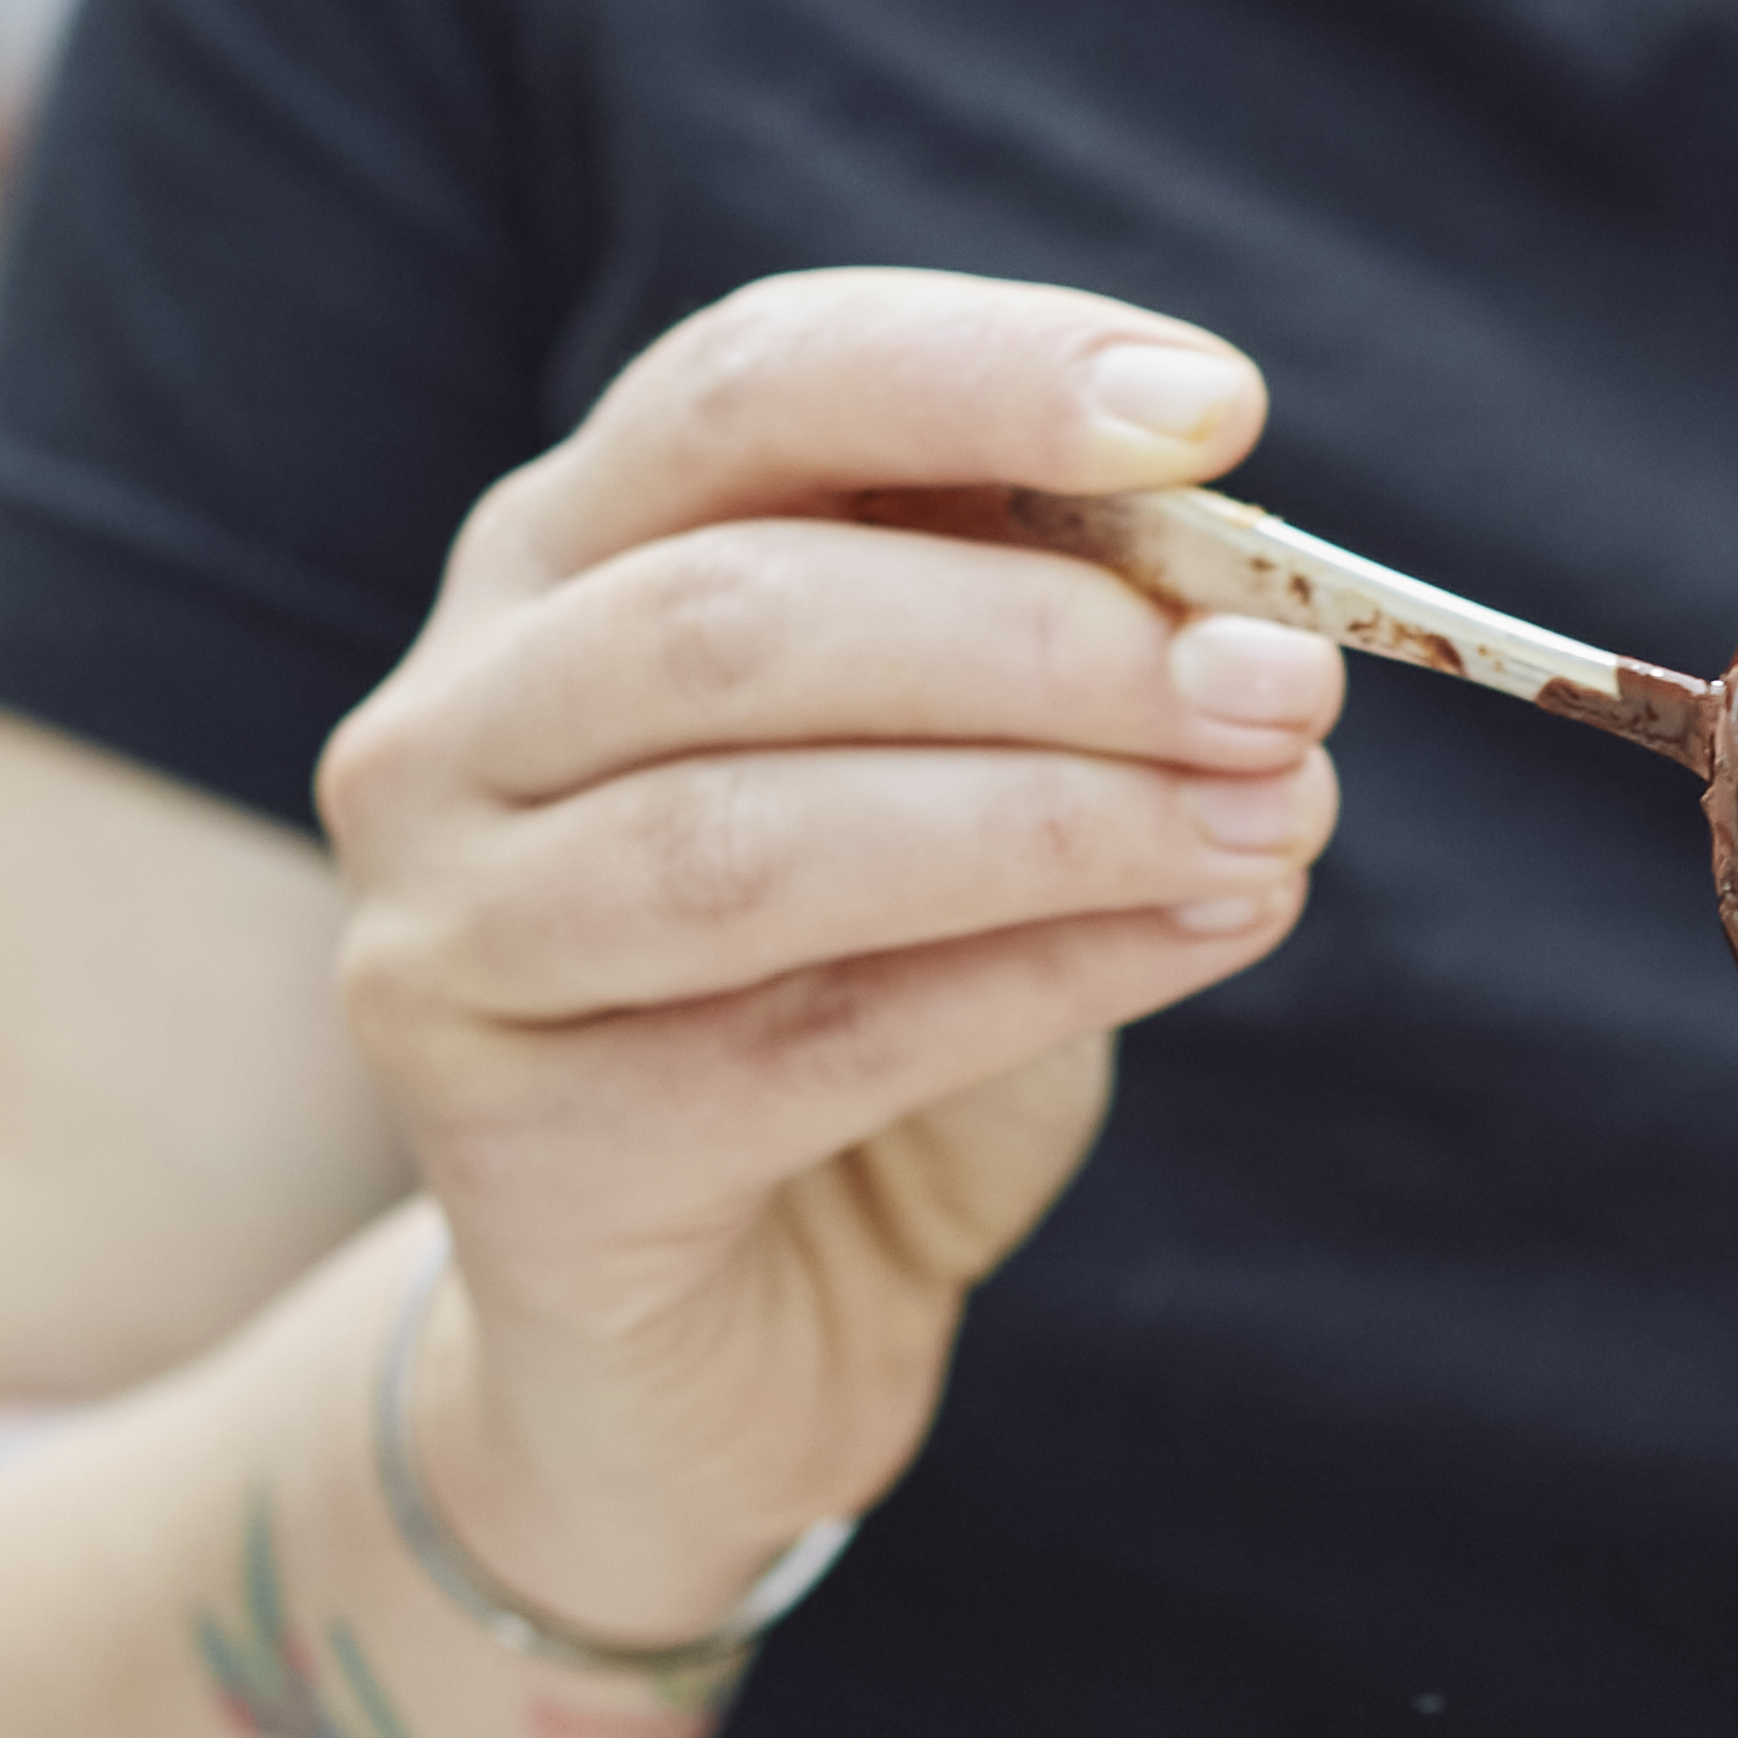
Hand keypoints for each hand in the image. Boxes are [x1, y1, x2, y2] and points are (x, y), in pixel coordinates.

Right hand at [317, 267, 1343, 1642]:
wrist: (717, 1368)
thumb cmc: (847, 1042)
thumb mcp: (957, 812)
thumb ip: (1044, 695)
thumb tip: (1257, 634)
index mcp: (556, 566)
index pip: (744, 386)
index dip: (977, 368)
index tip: (1217, 407)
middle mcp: (454, 723)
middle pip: (742, 609)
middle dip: (1052, 635)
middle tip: (1290, 685)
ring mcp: (447, 937)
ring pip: (755, 833)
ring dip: (1053, 812)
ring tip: (1272, 820)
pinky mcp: (515, 1150)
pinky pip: (805, 1043)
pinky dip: (1032, 979)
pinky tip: (1204, 934)